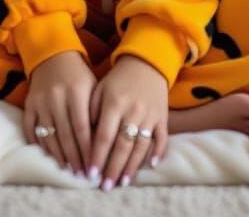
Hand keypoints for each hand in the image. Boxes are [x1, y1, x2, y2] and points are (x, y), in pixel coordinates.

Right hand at [22, 49, 96, 175]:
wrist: (53, 54)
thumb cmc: (79, 75)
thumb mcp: (93, 86)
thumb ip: (96, 111)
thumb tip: (103, 144)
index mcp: (77, 91)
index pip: (83, 128)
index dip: (87, 150)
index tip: (93, 167)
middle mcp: (57, 96)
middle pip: (66, 135)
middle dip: (75, 158)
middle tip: (81, 175)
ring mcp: (40, 101)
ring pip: (49, 135)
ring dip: (59, 156)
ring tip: (68, 170)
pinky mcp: (29, 103)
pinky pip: (31, 129)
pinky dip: (39, 145)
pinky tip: (49, 156)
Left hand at [87, 55, 167, 188]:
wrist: (146, 62)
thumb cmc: (118, 79)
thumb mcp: (100, 89)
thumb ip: (92, 112)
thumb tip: (85, 139)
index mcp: (115, 103)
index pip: (104, 136)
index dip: (97, 156)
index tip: (90, 174)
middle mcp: (133, 110)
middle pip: (123, 145)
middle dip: (113, 168)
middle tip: (105, 186)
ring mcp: (150, 114)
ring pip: (141, 145)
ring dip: (132, 166)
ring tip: (123, 182)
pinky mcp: (163, 116)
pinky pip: (162, 137)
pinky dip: (158, 152)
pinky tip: (151, 165)